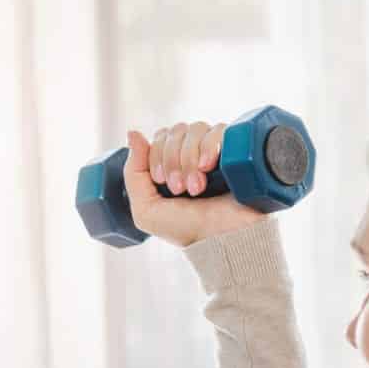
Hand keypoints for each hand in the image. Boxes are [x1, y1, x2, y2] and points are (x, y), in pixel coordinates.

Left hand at [125, 121, 264, 247]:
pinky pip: (219, 130)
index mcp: (172, 163)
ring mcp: (215, 150)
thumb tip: (132, 133)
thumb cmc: (186, 229)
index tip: (162, 182)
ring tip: (197, 187)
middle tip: (180, 189)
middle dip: (173, 160)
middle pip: (176, 131)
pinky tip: (208, 167)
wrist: (222, 239)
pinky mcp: (235, 148)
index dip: (157, 156)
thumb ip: (133, 173)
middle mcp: (194, 153)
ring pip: (196, 129)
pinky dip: (209, 147)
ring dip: (190, 158)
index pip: (160, 137)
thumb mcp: (146, 209)